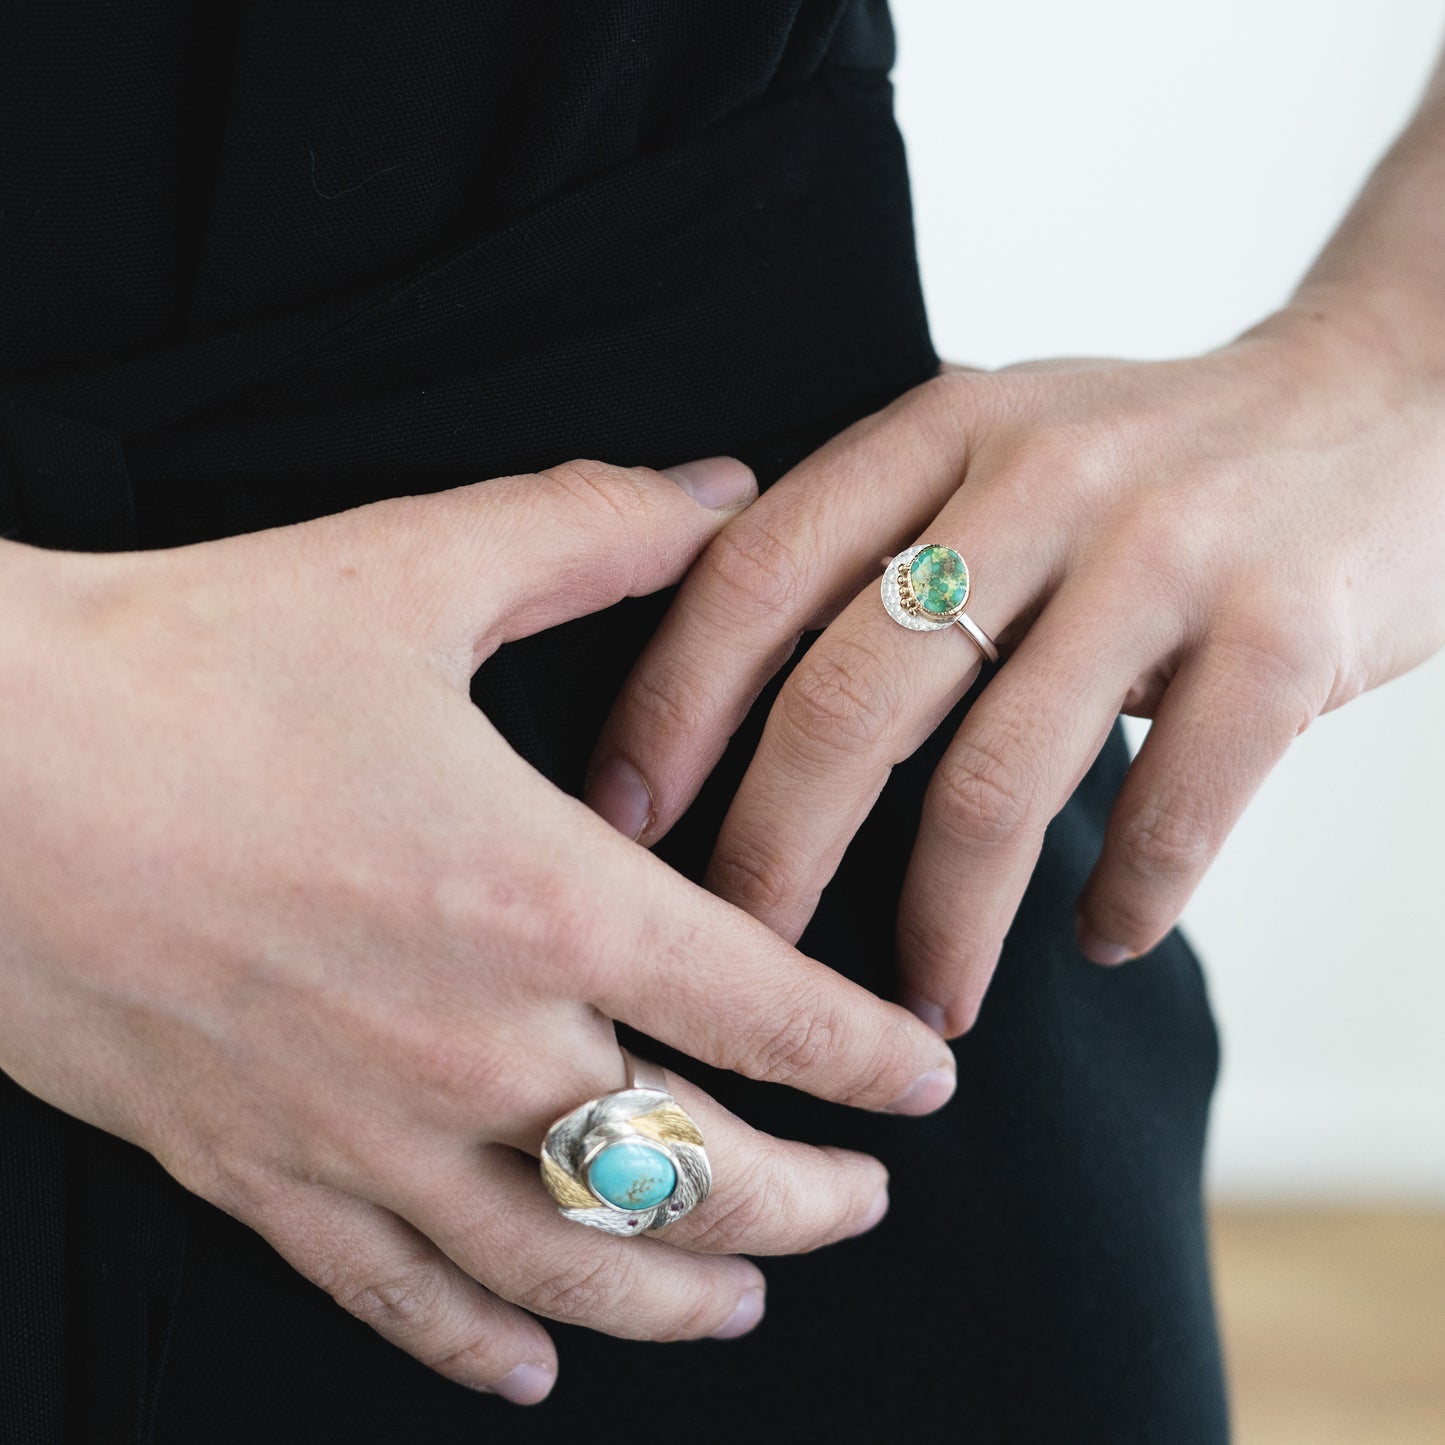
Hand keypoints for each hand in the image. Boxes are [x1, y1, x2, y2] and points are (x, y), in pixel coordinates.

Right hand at [0, 456, 954, 1402]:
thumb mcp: (411, 569)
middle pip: (690, 1170)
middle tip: (865, 1200)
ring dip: (678, 1291)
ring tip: (750, 1298)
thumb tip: (717, 492)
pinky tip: (533, 1365)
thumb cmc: (186, 661)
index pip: (763, 1008)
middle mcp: (471, 1043)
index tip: (924, 1084)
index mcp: (537, 898)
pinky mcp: (251, 1166)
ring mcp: (360, 1128)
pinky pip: (389, 1293)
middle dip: (805, 1198)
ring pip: (565, 1264)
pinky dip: (475, 1341)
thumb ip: (589, 530)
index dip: (865, 1055)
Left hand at [585, 311, 1444, 1033]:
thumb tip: (725, 715)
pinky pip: (1171, 809)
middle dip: (773, 852)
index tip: (619, 826)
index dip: (667, 710)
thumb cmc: (1152, 462)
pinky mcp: (1283, 631)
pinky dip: (1122, 900)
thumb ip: (876, 539)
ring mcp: (1164, 551)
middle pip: (848, 698)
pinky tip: (1096, 939)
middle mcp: (1034, 479)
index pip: (753, 576)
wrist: (1387, 399)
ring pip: (996, 778)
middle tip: (744, 957)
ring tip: (925, 1007)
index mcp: (936, 432)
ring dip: (945, 922)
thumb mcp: (996, 451)